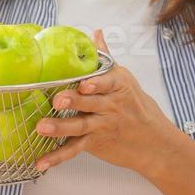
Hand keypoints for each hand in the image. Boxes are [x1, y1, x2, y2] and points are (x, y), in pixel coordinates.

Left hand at [33, 29, 181, 175]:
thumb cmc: (135, 105)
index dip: (95, 83)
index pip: (106, 83)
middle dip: (74, 102)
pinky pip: (74, 149)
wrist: (154, 141)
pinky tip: (40, 162)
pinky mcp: (95, 143)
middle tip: (57, 101)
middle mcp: (109, 106)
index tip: (84, 84)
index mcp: (116, 86)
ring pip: (80, 126)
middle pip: (90, 103)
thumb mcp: (123, 79)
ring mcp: (102, 125)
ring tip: (42, 127)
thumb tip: (96, 32)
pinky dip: (56, 156)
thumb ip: (105, 57)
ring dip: (60, 128)